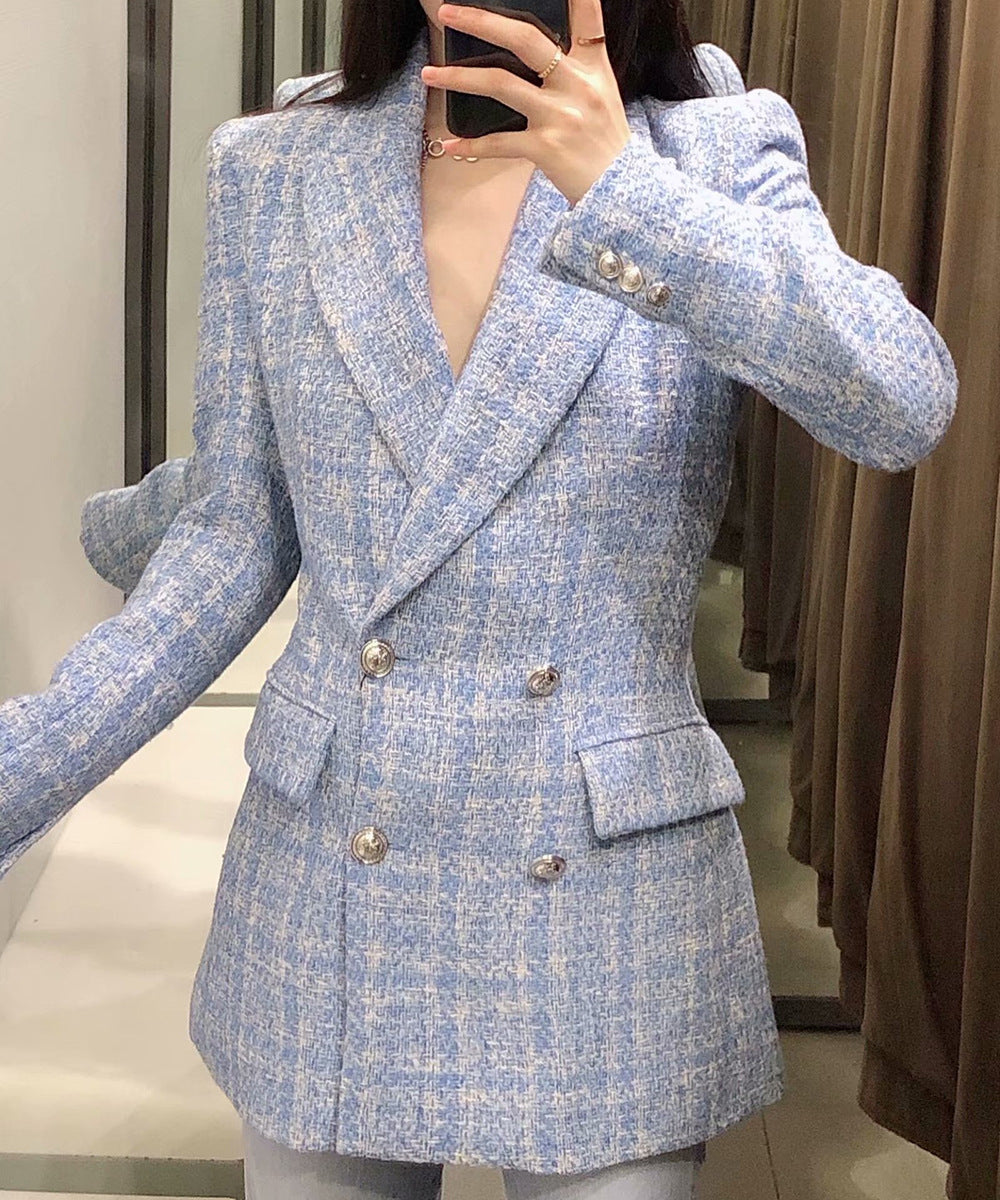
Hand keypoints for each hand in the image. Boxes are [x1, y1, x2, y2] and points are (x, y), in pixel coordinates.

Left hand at [421, 0, 632, 205]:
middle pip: (525, 39)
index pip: (588, 17)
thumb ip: (574, 71)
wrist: (621, 194)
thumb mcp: (602, 97)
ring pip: (500, 84)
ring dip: (458, 77)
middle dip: (481, 21)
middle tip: (447, 13)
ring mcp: (559, 116)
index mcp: (593, 67)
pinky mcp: (545, 148)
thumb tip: (536, 57)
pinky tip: (448, 144)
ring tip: (429, 74)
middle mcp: (576, 85)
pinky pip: (498, 142)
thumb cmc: (605, 145)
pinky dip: (471, 144)